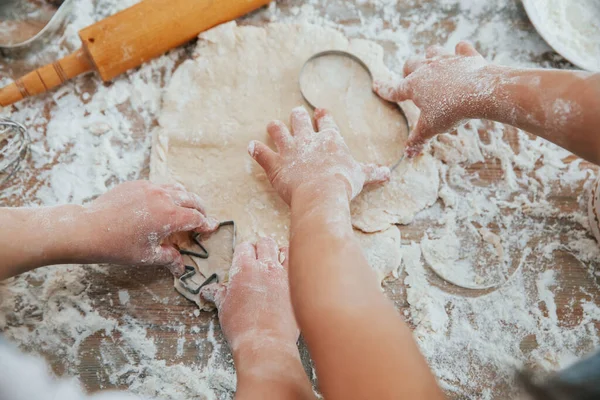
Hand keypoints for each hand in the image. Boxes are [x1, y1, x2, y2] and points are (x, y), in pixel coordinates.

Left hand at [82, 180, 217, 275]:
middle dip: (200, 209)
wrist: (88, 229)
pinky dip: (167, 193)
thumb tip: (181, 268)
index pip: (197, 218)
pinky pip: (159, 186)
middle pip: (192, 199)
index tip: (210, 229)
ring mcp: (150, 188)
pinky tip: (160, 204)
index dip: (206, 224)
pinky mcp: (137, 184)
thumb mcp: (147, 256)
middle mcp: (164, 197)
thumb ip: (169, 258)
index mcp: (170, 216)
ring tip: (185, 208)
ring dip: (185, 198)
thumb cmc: (117, 246)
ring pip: (177, 188)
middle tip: (202, 218)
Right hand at [201, 238, 297, 350]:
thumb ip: (218, 294)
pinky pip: (298, 267)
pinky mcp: (297, 286)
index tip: (243, 259)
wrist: (265, 342)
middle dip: (261, 248)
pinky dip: (294, 266)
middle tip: (259, 258)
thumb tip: (207, 291)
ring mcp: (283, 274)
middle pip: (265, 243)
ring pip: (284, 250)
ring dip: (279, 253)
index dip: (243, 252)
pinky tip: (293, 273)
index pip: (244, 247)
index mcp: (243, 268)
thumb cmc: (241, 326)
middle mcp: (265, 266)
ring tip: (277, 261)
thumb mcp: (223, 308)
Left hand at [248, 107, 389, 204]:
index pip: (326, 122)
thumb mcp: (361, 176)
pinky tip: (251, 147)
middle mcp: (308, 140)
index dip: (323, 116)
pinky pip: (261, 153)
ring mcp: (289, 150)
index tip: (320, 111)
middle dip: (297, 116)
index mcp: (330, 140)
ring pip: (278, 132)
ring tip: (272, 125)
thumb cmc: (343, 183)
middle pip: (299, 121)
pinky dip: (255, 150)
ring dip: (274, 128)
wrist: (322, 193)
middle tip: (296, 112)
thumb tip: (388, 174)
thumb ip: (371, 172)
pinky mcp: (274, 164)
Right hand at [374, 41, 488, 156]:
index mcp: (414, 86)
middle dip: (407, 70)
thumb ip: (417, 139)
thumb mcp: (430, 128)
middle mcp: (427, 68)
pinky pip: (462, 48)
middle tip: (409, 77)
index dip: (384, 89)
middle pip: (410, 64)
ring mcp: (447, 59)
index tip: (375, 85)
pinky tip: (461, 53)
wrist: (480, 93)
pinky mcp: (466, 57)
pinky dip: (461, 51)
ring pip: (432, 51)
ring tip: (432, 62)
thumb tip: (407, 154)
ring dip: (430, 56)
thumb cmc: (450, 110)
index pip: (394, 89)